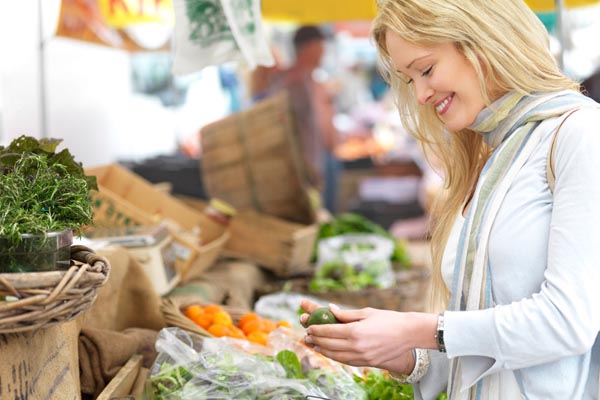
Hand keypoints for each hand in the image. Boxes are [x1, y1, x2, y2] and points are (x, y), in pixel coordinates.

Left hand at [300, 300, 436, 373]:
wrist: (408, 334)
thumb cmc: (388, 319)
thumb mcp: (366, 312)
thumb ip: (346, 314)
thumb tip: (330, 310)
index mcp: (355, 331)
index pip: (329, 331)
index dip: (316, 329)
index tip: (309, 327)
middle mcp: (357, 346)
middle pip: (329, 344)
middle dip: (316, 340)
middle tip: (307, 336)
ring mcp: (362, 357)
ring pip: (336, 356)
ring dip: (323, 350)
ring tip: (315, 345)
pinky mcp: (367, 363)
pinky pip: (346, 361)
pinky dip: (335, 357)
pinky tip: (330, 352)